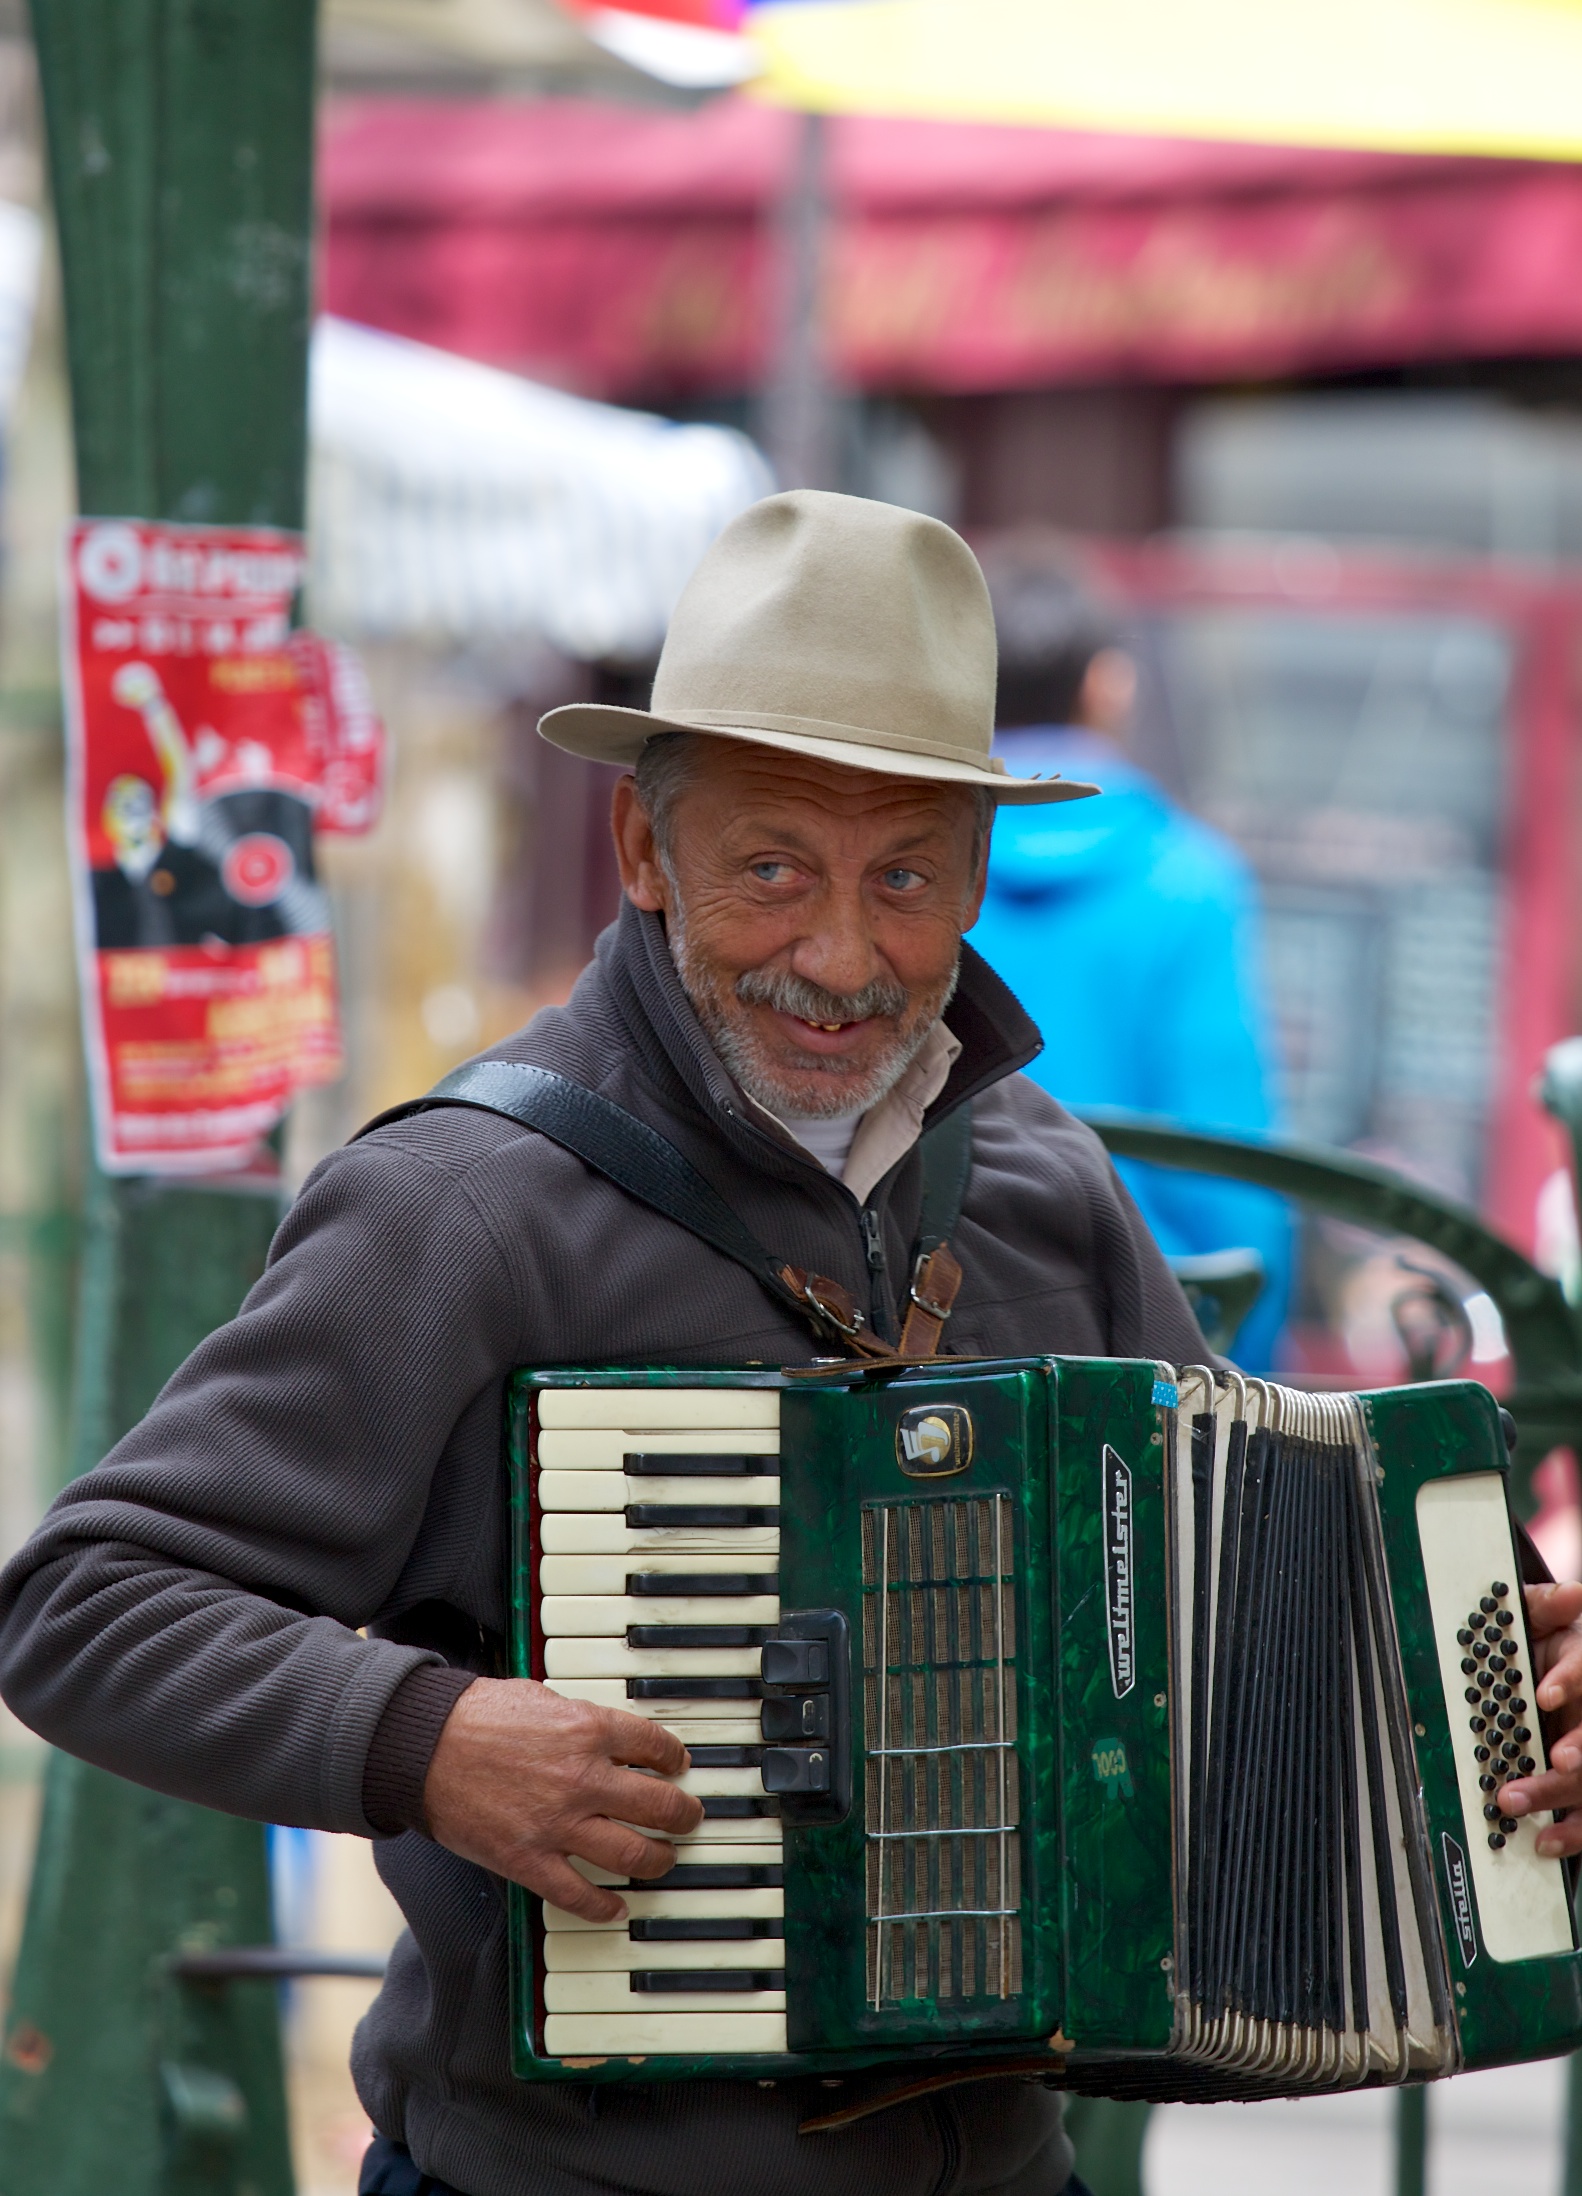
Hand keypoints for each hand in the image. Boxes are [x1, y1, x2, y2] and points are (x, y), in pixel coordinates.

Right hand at [422, 1677, 703, 1919]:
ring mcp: (558, 1824)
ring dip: (659, 1859)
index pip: (655, 1746)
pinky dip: (604, 1907)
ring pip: (634, 1854)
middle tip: (689, 1817)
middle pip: (660, 1805)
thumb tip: (605, 1737)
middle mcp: (582, 1778)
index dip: (674, 1758)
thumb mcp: (540, 1698)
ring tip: (664, 1858)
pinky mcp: (529, 1860)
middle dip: (684, 1814)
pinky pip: (580, 1895)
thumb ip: (578, 1721)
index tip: (678, 1766)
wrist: (423, 1746)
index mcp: (587, 1729)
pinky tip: (616, 1907)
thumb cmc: (474, 1715)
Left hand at [1494, 1581, 1581, 1855]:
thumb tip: (1573, 1592)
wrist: (1548, 1677)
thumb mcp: (1540, 1618)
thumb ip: (1547, 1605)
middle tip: (1552, 1760)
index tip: (1542, 1693)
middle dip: (1576, 1749)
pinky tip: (1546, 1841)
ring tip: (1514, 1802)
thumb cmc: (1543, 1646)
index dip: (1568, 1681)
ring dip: (1557, 1794)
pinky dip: (1572, 1833)